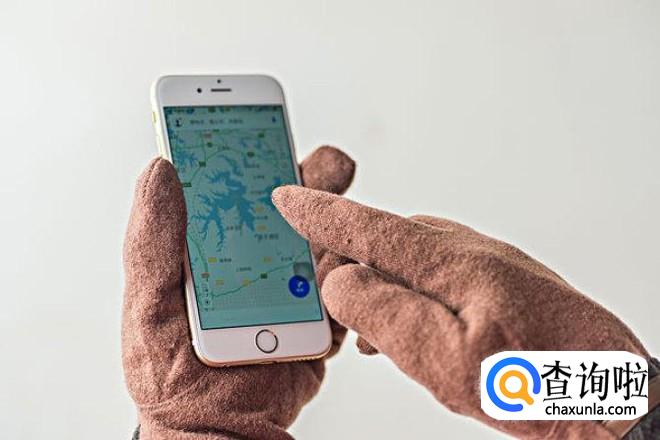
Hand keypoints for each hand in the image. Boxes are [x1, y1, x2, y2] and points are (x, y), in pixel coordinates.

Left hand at [122, 147, 354, 439]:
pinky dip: (358, 271)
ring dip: (342, 218)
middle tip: (326, 162)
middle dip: (311, 178)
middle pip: (289, 207)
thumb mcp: (149, 306)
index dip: (242, 150)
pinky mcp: (322, 318)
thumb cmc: (172, 375)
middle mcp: (256, 262)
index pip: (229, 189)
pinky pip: (347, 288)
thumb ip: (153, 242)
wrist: (216, 432)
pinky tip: (360, 256)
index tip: (254, 118)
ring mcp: (292, 289)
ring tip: (349, 207)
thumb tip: (160, 171)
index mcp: (213, 249)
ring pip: (325, 241)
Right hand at [272, 186, 649, 439]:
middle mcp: (467, 251)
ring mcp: (485, 264)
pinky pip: (435, 275)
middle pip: (386, 241)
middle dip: (348, 259)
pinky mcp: (496, 282)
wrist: (607, 394)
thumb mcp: (443, 359)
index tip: (289, 194)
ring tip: (368, 332)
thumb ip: (382, 313)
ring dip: (381, 286)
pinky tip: (408, 327)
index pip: (368, 226)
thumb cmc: (537, 384)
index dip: (321, 213)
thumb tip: (340, 281)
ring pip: (410, 261)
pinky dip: (409, 294)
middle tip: (323, 292)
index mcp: (450, 261)